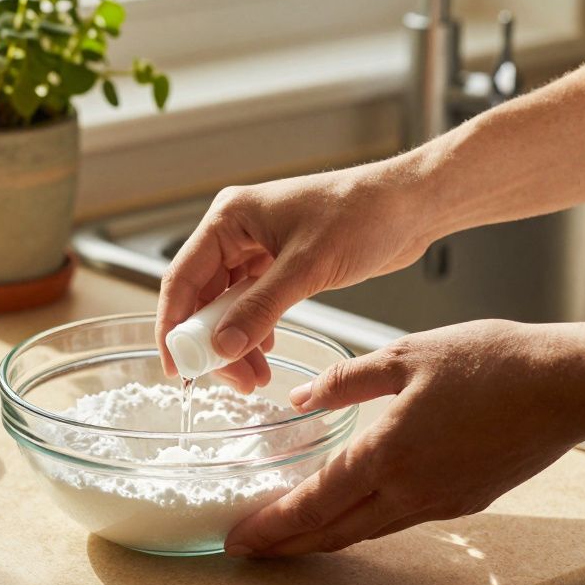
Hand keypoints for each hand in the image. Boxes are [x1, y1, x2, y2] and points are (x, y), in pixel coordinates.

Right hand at [155, 164, 437, 391]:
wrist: (411, 205)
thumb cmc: (362, 214)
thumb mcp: (306, 267)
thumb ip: (260, 310)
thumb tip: (222, 347)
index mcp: (230, 218)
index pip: (182, 278)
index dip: (174, 326)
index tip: (177, 368)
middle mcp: (237, 231)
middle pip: (204, 297)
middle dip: (213, 342)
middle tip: (234, 380)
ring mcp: (259, 247)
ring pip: (230, 304)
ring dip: (237, 340)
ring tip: (256, 376)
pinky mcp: (282, 262)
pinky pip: (254, 303)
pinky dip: (257, 329)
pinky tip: (268, 350)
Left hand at [224, 319, 584, 555]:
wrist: (567, 386)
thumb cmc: (492, 361)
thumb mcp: (406, 354)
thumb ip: (345, 381)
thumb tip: (301, 400)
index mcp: (388, 453)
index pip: (313, 503)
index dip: (272, 525)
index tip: (238, 538)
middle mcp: (410, 491)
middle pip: (333, 532)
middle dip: (286, 545)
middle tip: (249, 549)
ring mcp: (440, 502)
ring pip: (366, 532)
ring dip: (323, 538)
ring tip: (289, 536)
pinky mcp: (464, 501)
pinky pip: (399, 520)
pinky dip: (362, 524)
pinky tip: (351, 511)